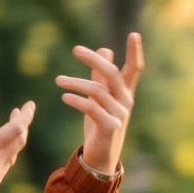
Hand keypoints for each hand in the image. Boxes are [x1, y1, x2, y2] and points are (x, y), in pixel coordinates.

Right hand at [0, 92, 32, 192]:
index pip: (16, 129)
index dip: (25, 116)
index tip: (29, 105)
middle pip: (20, 141)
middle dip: (22, 124)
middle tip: (17, 112)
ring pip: (13, 155)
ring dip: (14, 140)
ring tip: (8, 128)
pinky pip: (5, 167)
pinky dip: (6, 154)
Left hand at [58, 33, 142, 175]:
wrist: (100, 157)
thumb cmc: (99, 125)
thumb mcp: (100, 98)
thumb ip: (100, 75)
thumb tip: (104, 49)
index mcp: (125, 92)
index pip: (134, 69)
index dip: (135, 52)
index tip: (133, 34)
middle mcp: (125, 101)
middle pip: (113, 74)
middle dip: (94, 60)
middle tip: (75, 50)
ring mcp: (119, 115)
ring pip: (97, 91)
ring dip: (75, 83)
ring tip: (58, 80)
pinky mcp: (109, 127)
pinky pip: (92, 109)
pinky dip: (77, 101)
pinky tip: (64, 97)